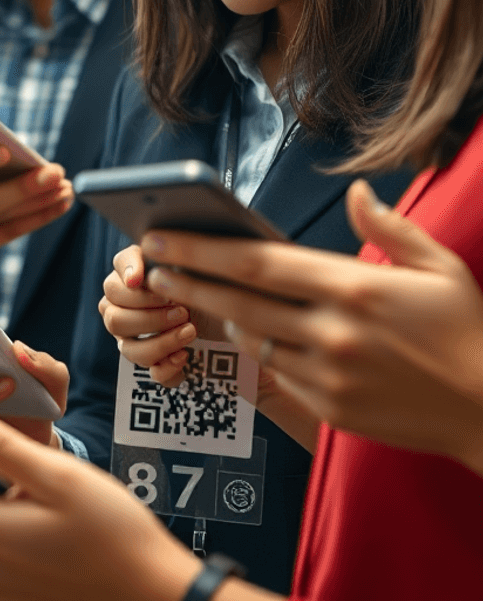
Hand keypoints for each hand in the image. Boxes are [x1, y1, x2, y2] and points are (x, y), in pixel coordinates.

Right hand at [99, 244, 198, 385]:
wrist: (223, 303)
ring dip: (161, 342)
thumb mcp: (175, 259)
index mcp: (122, 286)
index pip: (113, 288)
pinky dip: (168, 366)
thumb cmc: (193, 276)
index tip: (157, 289)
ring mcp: (135, 342)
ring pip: (130, 350)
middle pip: (115, 321)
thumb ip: (149, 259)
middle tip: (182, 311)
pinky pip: (152, 374)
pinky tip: (185, 355)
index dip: (135, 292)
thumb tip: (134, 277)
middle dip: (151, 317)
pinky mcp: (156, 365)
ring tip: (190, 331)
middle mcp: (121, 314)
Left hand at [140, 180, 482, 470]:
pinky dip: (263, 352)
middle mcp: (332, 331)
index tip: (160, 237)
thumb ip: (390, 228)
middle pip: (236, 301)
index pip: (255, 262)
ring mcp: (328, 374)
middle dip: (186, 280)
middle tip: (149, 265)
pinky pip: (278, 374)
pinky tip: (255, 335)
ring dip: (224, 317)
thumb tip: (356, 192)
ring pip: (252, 338)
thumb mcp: (440, 268)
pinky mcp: (329, 408)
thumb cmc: (467, 332)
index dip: (199, 249)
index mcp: (353, 287)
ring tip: (202, 296)